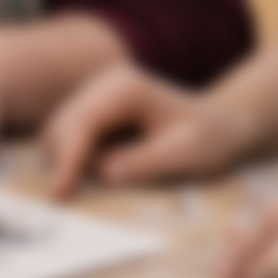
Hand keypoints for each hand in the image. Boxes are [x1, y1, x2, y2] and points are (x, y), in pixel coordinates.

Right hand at [42, 64, 253, 197]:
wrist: (218, 125)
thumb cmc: (207, 138)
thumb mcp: (185, 154)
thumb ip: (147, 162)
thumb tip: (107, 173)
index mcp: (125, 87)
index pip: (81, 123)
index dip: (68, 159)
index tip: (60, 193)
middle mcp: (104, 83)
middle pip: (61, 126)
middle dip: (70, 162)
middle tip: (105, 186)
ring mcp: (96, 94)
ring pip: (59, 134)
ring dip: (75, 162)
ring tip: (122, 169)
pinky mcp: (93, 110)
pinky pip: (69, 139)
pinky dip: (80, 159)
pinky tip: (115, 163)